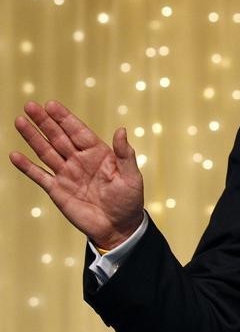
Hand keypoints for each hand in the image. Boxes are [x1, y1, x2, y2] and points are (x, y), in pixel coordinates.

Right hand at [9, 100, 144, 249]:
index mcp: (98, 153)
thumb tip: (121, 130)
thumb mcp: (131, 176)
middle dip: (44, 122)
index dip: (64, 118)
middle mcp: (80, 160)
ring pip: (46, 152)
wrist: (118, 227)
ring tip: (20, 121)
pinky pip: (39, 176)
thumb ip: (124, 154)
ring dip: (33, 137)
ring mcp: (67, 174)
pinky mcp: (57, 190)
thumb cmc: (129, 200)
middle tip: (30, 106)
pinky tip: (15, 155)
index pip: (78, 131)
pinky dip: (26, 166)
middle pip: (58, 137)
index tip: (51, 104)